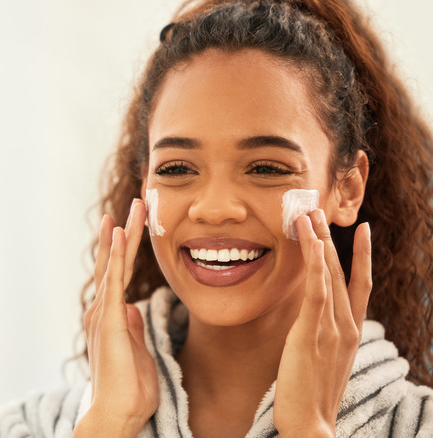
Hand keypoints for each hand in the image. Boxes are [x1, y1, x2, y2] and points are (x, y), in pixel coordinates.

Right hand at [74, 199, 158, 436]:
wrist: (116, 413)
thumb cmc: (129, 390)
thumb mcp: (138, 352)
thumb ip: (134, 329)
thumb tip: (134, 310)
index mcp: (111, 317)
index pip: (120, 274)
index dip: (126, 248)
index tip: (133, 224)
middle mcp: (103, 310)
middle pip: (115, 263)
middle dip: (126, 232)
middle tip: (137, 204)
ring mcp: (103, 314)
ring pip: (114, 265)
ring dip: (123, 235)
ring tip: (133, 209)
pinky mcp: (108, 320)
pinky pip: (113, 281)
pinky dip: (115, 256)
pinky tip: (119, 234)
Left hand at [274, 209, 371, 436]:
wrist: (311, 425)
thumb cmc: (310, 397)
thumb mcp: (321, 361)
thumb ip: (321, 338)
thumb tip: (311, 325)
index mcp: (350, 333)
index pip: (359, 286)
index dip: (361, 257)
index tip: (360, 231)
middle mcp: (346, 326)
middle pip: (343, 273)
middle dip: (332, 240)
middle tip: (320, 211)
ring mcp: (332, 328)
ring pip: (329, 276)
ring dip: (319, 243)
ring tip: (309, 215)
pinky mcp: (312, 332)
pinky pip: (316, 290)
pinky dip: (316, 264)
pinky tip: (311, 242)